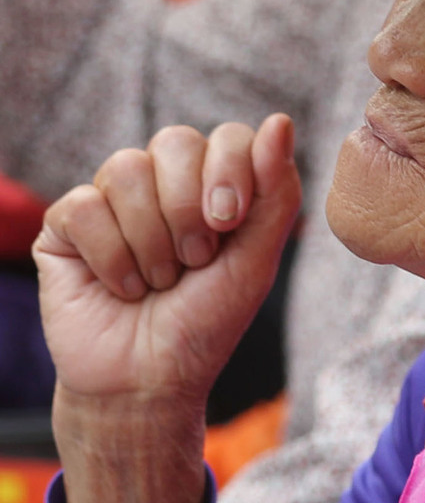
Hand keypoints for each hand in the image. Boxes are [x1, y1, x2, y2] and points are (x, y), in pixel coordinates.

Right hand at [34, 116, 300, 502]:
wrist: (149, 381)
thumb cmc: (206, 322)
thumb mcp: (256, 261)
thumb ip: (276, 192)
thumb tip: (280, 121)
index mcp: (212, 182)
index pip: (228, 136)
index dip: (230, 172)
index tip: (229, 224)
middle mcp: (162, 181)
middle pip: (175, 141)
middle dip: (190, 210)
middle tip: (194, 262)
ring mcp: (112, 198)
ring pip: (127, 169)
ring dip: (152, 242)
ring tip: (158, 282)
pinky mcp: (66, 223)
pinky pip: (84, 206)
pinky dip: (112, 258)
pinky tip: (120, 288)